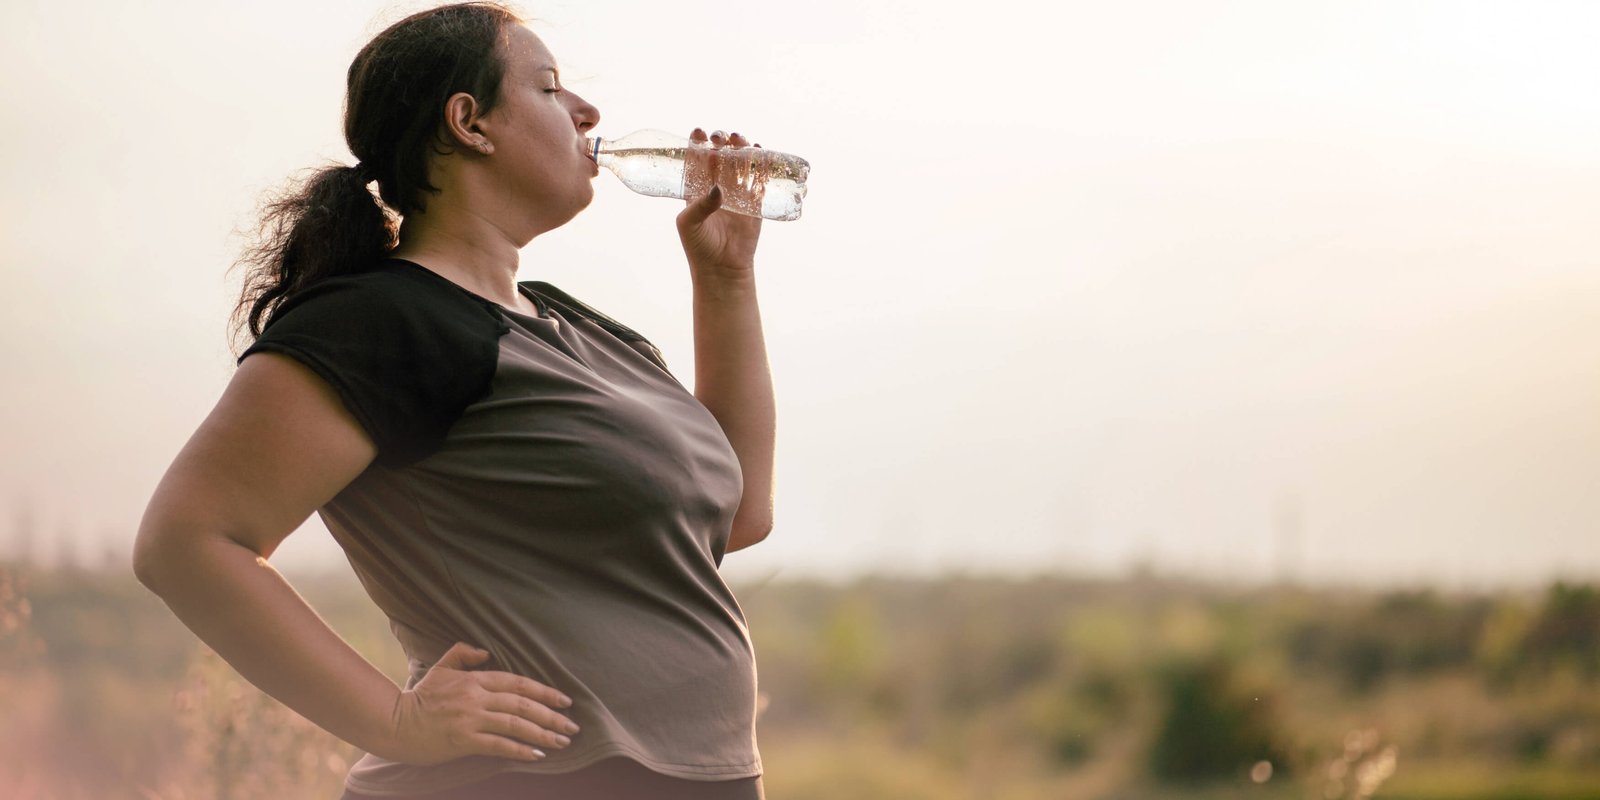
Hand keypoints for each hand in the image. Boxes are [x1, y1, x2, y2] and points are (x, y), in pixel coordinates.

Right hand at [383, 642, 580, 765]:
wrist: (393, 723)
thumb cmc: (418, 698)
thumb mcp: (440, 668)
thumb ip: (462, 654)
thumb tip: (485, 651)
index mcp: (474, 679)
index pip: (518, 683)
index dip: (544, 692)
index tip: (565, 701)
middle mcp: (476, 697)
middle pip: (523, 704)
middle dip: (552, 715)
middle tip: (573, 726)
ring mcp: (470, 718)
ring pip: (516, 724)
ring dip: (543, 733)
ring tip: (562, 741)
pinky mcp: (463, 740)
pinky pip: (499, 744)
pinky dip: (521, 749)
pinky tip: (538, 754)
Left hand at [677, 128, 762, 280]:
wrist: (722, 270)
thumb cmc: (698, 247)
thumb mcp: (689, 224)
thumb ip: (699, 204)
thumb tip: (718, 187)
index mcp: (697, 189)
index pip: (697, 160)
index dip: (698, 144)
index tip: (699, 132)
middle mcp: (718, 188)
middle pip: (722, 157)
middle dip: (722, 142)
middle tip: (721, 137)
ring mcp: (737, 195)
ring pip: (741, 165)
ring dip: (742, 149)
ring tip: (741, 140)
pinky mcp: (755, 205)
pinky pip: (759, 181)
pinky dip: (762, 166)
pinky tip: (761, 153)